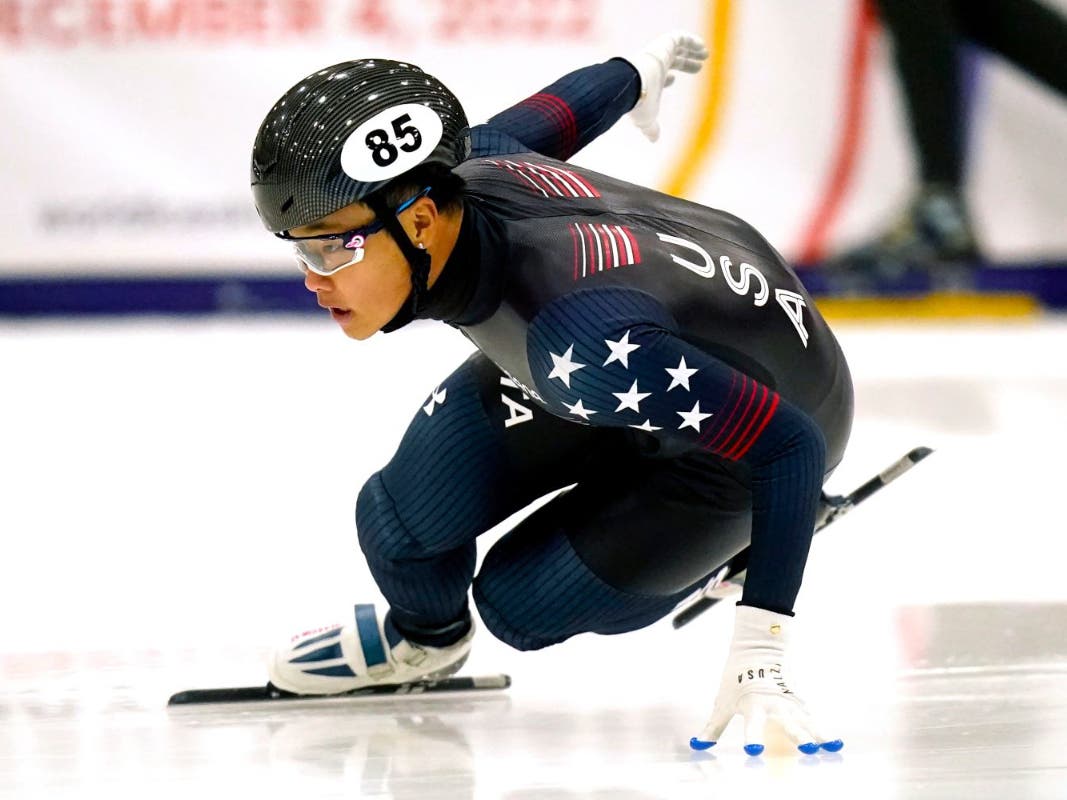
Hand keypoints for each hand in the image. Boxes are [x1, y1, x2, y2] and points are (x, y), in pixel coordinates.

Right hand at [626, 31, 708, 141]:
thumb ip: (650, 128)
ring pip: (677, 48)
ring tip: (705, 54)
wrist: (631, 85)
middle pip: (671, 62)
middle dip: (685, 63)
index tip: (673, 78)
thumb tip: (654, 140)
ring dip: (692, 51)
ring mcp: (659, 54)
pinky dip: (692, 41)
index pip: (658, 77)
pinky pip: (680, 37)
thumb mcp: (646, 119)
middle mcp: (654, 66)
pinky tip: (702, 47)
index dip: (668, 77)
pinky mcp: (663, 44)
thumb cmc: (639, 104)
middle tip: (699, 66)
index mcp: (651, 81)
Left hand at [690, 605, 843, 755]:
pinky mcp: (798, 702)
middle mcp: (774, 705)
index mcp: (753, 706)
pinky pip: (812, 719)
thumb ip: (713, 727)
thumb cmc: (736, 680)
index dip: (752, 738)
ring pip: (806, 721)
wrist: (757, 650)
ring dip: (817, 735)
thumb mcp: (722, 703)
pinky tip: (834, 745)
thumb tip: (697, 745)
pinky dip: (822, 731)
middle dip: (799, 737)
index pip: (752, 725)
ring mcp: (788, 703)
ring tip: (830, 749)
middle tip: (809, 749)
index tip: (754, 751)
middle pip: (788, 723)